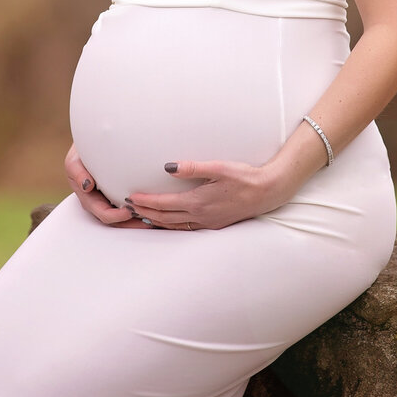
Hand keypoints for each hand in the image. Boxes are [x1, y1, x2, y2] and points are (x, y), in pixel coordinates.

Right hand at [63, 143, 150, 228]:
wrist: (90, 144)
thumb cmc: (81, 153)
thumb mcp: (74, 161)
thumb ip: (77, 172)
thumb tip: (86, 186)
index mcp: (89, 200)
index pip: (104, 215)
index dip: (117, 216)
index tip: (130, 211)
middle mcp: (100, 203)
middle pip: (118, 221)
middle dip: (132, 223)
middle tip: (149, 221)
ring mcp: (110, 200)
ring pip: (126, 217)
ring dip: (139, 219)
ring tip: (156, 219)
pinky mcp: (120, 194)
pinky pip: (131, 205)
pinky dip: (142, 209)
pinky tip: (154, 206)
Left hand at [125, 159, 273, 230]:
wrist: (268, 192)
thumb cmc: (244, 177)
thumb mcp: (219, 167)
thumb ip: (193, 167)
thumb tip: (168, 167)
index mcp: (198, 202)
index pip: (164, 204)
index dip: (145, 201)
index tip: (130, 198)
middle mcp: (201, 216)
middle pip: (165, 218)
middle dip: (146, 212)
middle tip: (128, 208)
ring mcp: (208, 223)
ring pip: (175, 227)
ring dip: (157, 222)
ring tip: (142, 216)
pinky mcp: (215, 224)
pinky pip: (186, 229)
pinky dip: (172, 226)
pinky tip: (168, 223)